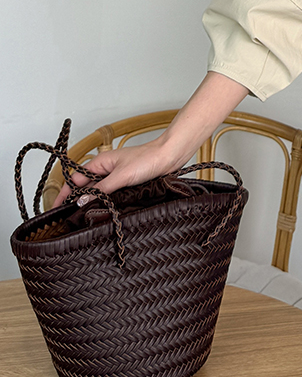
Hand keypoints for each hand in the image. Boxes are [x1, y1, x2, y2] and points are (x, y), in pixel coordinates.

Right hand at [52, 139, 178, 207]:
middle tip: (71, 219)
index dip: (64, 194)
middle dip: (77, 202)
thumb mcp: (121, 176)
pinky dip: (106, 204)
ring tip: (86, 219)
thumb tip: (82, 202)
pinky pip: (111, 196)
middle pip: (85, 188)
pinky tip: (105, 213)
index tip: (56, 209)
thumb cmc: (147, 159)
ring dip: (93, 204)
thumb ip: (101, 190)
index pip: (75, 180)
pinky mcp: (126, 185)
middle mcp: (105, 170)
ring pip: (98, 194)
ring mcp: (116, 178)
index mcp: (99, 163)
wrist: (170, 157)